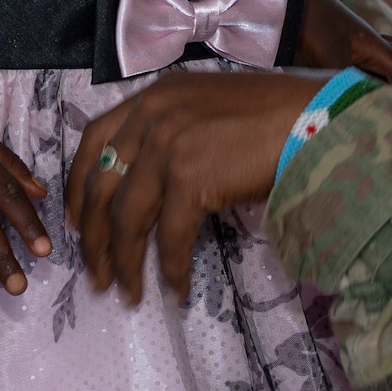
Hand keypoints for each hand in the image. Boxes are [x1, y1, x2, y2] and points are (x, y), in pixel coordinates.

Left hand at [66, 72, 322, 302]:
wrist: (316, 118)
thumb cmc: (278, 115)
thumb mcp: (210, 108)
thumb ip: (175, 131)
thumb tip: (156, 185)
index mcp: (154, 96)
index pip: (92, 139)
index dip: (76, 187)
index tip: (75, 222)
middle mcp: (152, 116)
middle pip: (101, 187)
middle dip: (93, 239)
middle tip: (96, 274)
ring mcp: (167, 145)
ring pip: (126, 219)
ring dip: (124, 263)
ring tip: (126, 294)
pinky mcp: (189, 177)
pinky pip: (169, 237)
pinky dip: (169, 269)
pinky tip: (175, 290)